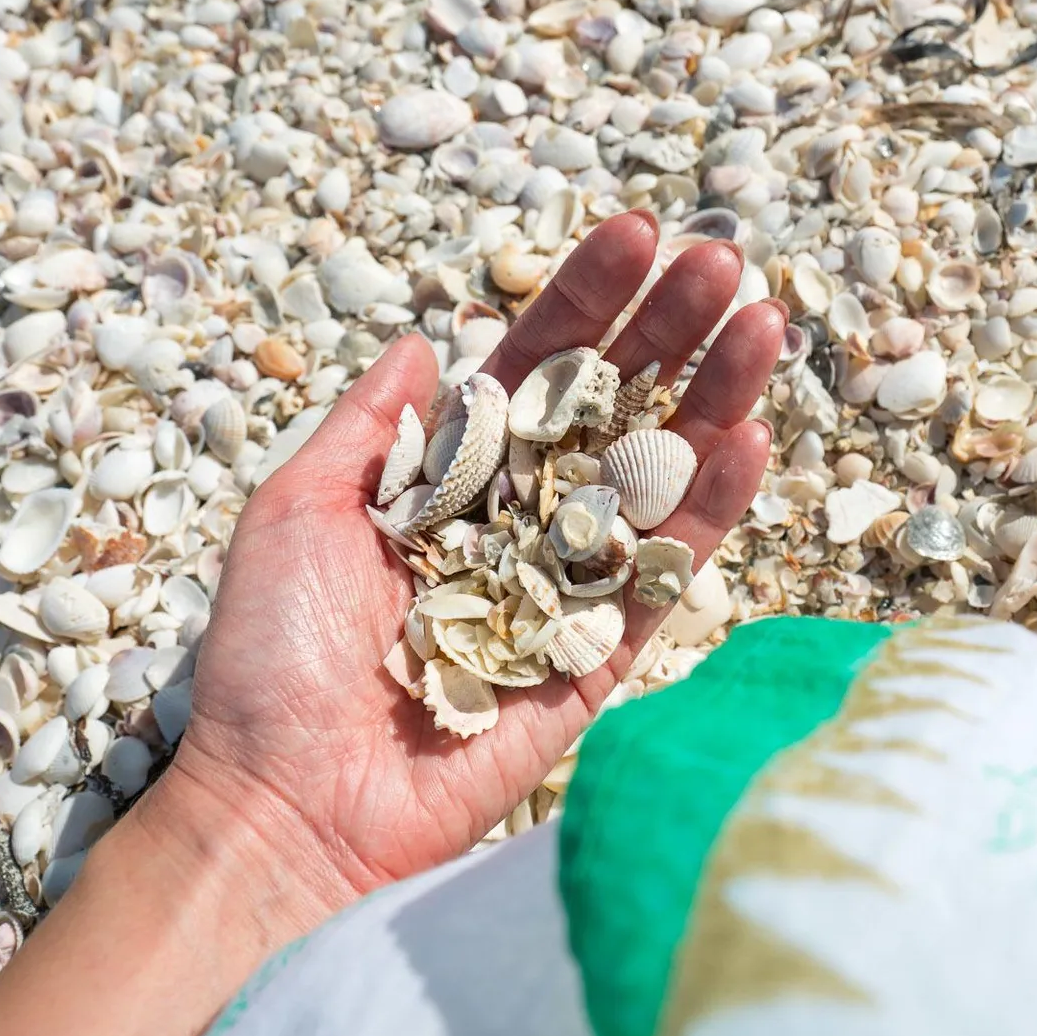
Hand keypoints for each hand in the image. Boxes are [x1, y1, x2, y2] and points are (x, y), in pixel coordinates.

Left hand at [161, 211, 782, 906]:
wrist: (288, 803)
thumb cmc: (272, 657)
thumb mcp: (295, 510)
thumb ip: (368, 427)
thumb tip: (425, 343)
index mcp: (445, 476)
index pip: (533, 367)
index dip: (587, 298)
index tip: (639, 232)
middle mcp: (515, 518)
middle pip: (612, 406)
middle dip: (670, 332)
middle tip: (726, 262)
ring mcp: (564, 583)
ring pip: (655, 476)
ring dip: (713, 400)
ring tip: (764, 326)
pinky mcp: (598, 656)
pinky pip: (661, 574)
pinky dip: (707, 511)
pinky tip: (747, 439)